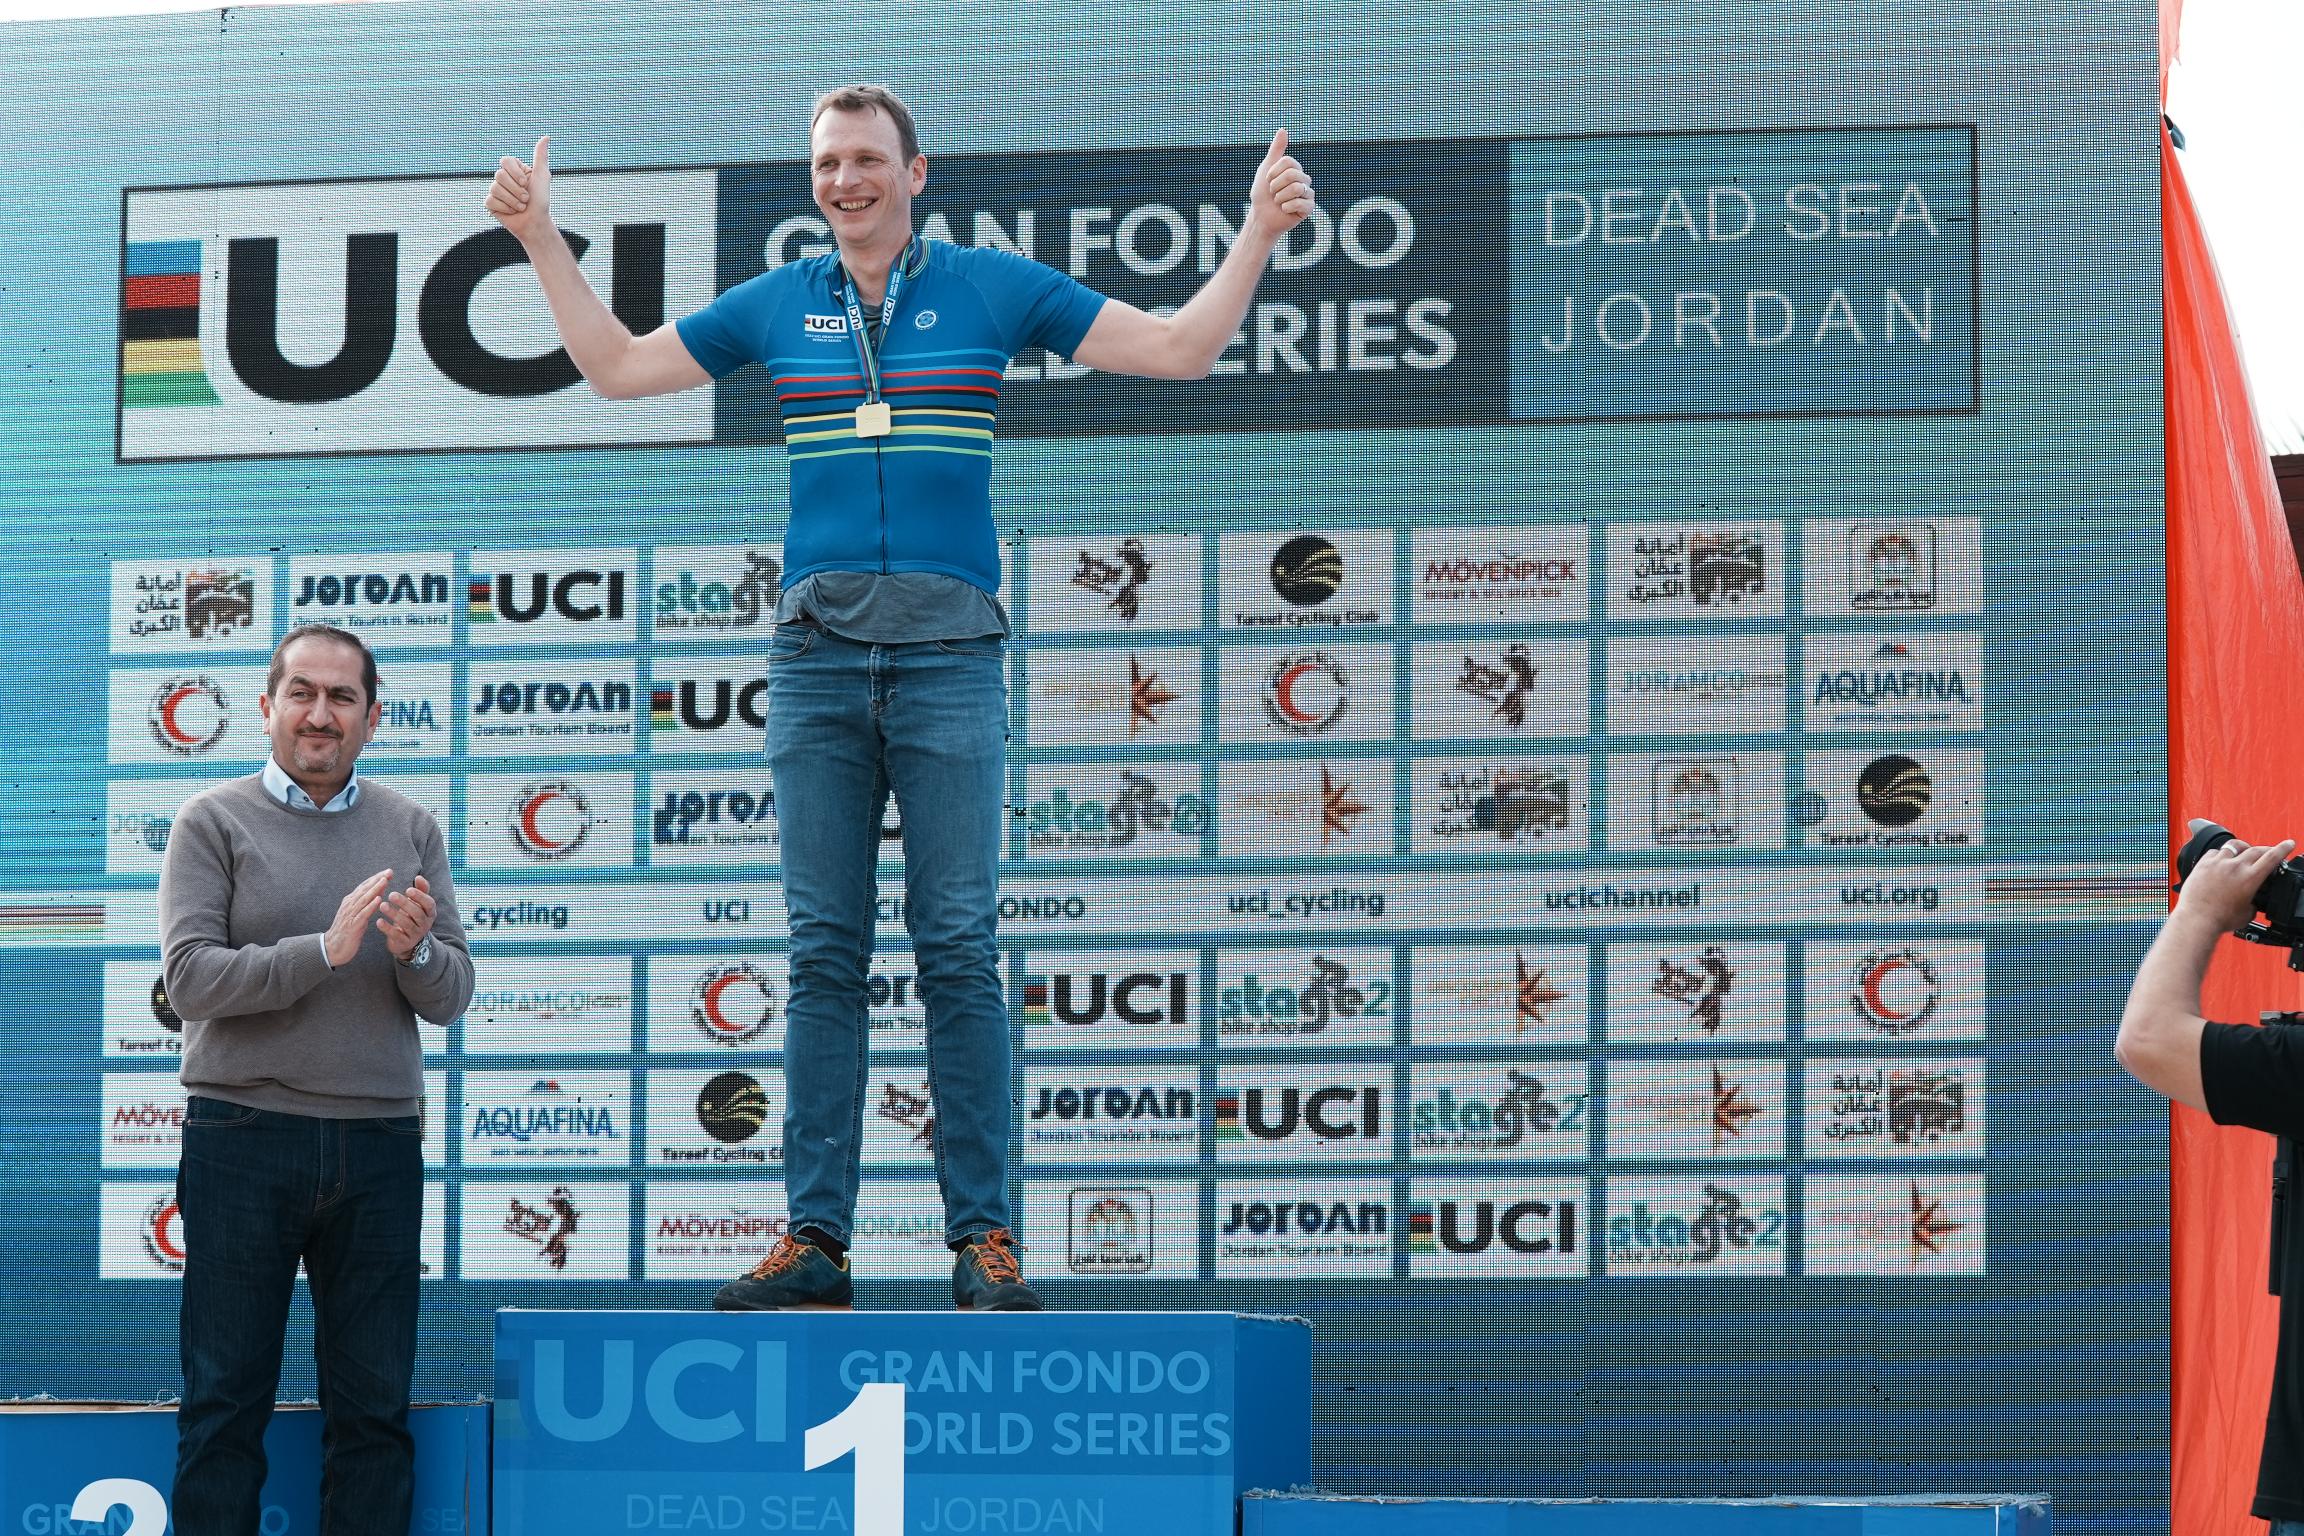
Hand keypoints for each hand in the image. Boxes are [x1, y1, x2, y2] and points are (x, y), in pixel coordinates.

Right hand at [324, 870, 393, 967]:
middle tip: (389, 871)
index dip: (376, 878)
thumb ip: (367, 904)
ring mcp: (350, 914)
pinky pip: (362, 914)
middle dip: (377, 879)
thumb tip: (379, 892)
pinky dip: (370, 905)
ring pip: (363, 899)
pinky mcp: (352, 925)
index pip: (364, 886)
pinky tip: (379, 900)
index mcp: (350, 902)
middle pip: (364, 889)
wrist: (332, 948)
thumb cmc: (347, 931)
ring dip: (375, 889)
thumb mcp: (358, 914)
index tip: (388, 871)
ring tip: (385, 881)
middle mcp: (349, 905)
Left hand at [376, 874, 436, 962]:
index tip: (408, 889)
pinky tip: (378, 921)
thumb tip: (419, 877)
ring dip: (394, 914)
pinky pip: (396, 935)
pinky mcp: (404, 943)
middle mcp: (425, 924)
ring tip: (382, 905)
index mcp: (430, 913)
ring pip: (406, 924)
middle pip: (417, 913)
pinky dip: (387, 928)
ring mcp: (415, 934)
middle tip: (391, 894)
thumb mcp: (418, 904)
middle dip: (404, 903)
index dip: (420, 896)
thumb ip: (420, 890)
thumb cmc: (411, 917)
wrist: (407, 940)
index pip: (429, 904)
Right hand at [485, 135, 553, 243]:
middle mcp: (503, 178)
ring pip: (495, 188)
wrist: (536, 223)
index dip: (515, 173)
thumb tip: (546, 137)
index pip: (505, 160)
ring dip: (513, 200)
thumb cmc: (541, 200)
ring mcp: (495, 190)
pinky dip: (505, 208)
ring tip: (521, 206)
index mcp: (514, 170)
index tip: (526, 182)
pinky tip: (512, 212)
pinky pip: (490, 200)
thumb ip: (540, 156)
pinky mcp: (490, 203)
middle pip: (499, 174)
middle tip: (526, 198)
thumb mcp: (542, 176)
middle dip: (517, 190)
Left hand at [1247, 129, 1313, 240]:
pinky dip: (1287, 207)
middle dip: (1276, 185)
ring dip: (1280, 197)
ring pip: (1297, 188)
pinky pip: (1301, 203)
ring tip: (1278, 202)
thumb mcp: (1266, 169)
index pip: (1289, 162)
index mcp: (1295, 170)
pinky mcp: (1308, 208)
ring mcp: (1308, 194)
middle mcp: (1304, 180)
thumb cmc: (1262, 194)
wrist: (1260, 217)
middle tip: (1273, 193)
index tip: (1268, 180)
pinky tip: (1284, 210)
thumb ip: (1276, 150)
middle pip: (1293, 175)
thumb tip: (1283, 130)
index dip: (1274, 172)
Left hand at [2174, 819, 2294, 934]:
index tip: (2289, 844)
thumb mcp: (2247, 913)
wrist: (2197, 919)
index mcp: (2250, 878)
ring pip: (2234, 846)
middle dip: (2266, 849)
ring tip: (2244, 851)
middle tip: (2269, 852)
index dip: (2283, 849)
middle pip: (2255, 850)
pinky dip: (2221, 854)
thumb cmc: (2220, 919)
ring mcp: (2218, 863)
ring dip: (2243, 848)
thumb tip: (2251, 901)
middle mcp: (2235, 867)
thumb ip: (2253, 903)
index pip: (2272, 858)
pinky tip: (2221, 859)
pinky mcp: (2203, 864)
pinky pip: (2214, 852)